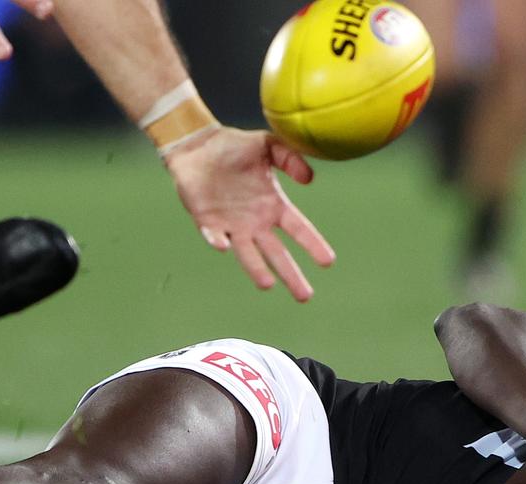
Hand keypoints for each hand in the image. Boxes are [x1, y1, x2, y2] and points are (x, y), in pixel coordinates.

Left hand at [164, 127, 334, 301]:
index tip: (328, 262)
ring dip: (257, 269)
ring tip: (268, 286)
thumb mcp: (267, 145)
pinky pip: (214, 236)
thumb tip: (310, 179)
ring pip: (247, 253)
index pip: (298, 229)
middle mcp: (255, 222)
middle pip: (277, 254)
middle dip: (291, 274)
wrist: (197, 145)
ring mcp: (231, 225)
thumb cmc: (233, 146)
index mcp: (273, 206)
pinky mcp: (207, 222)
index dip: (312, 245)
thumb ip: (289, 157)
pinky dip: (218, 241)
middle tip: (305, 296)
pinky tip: (225, 246)